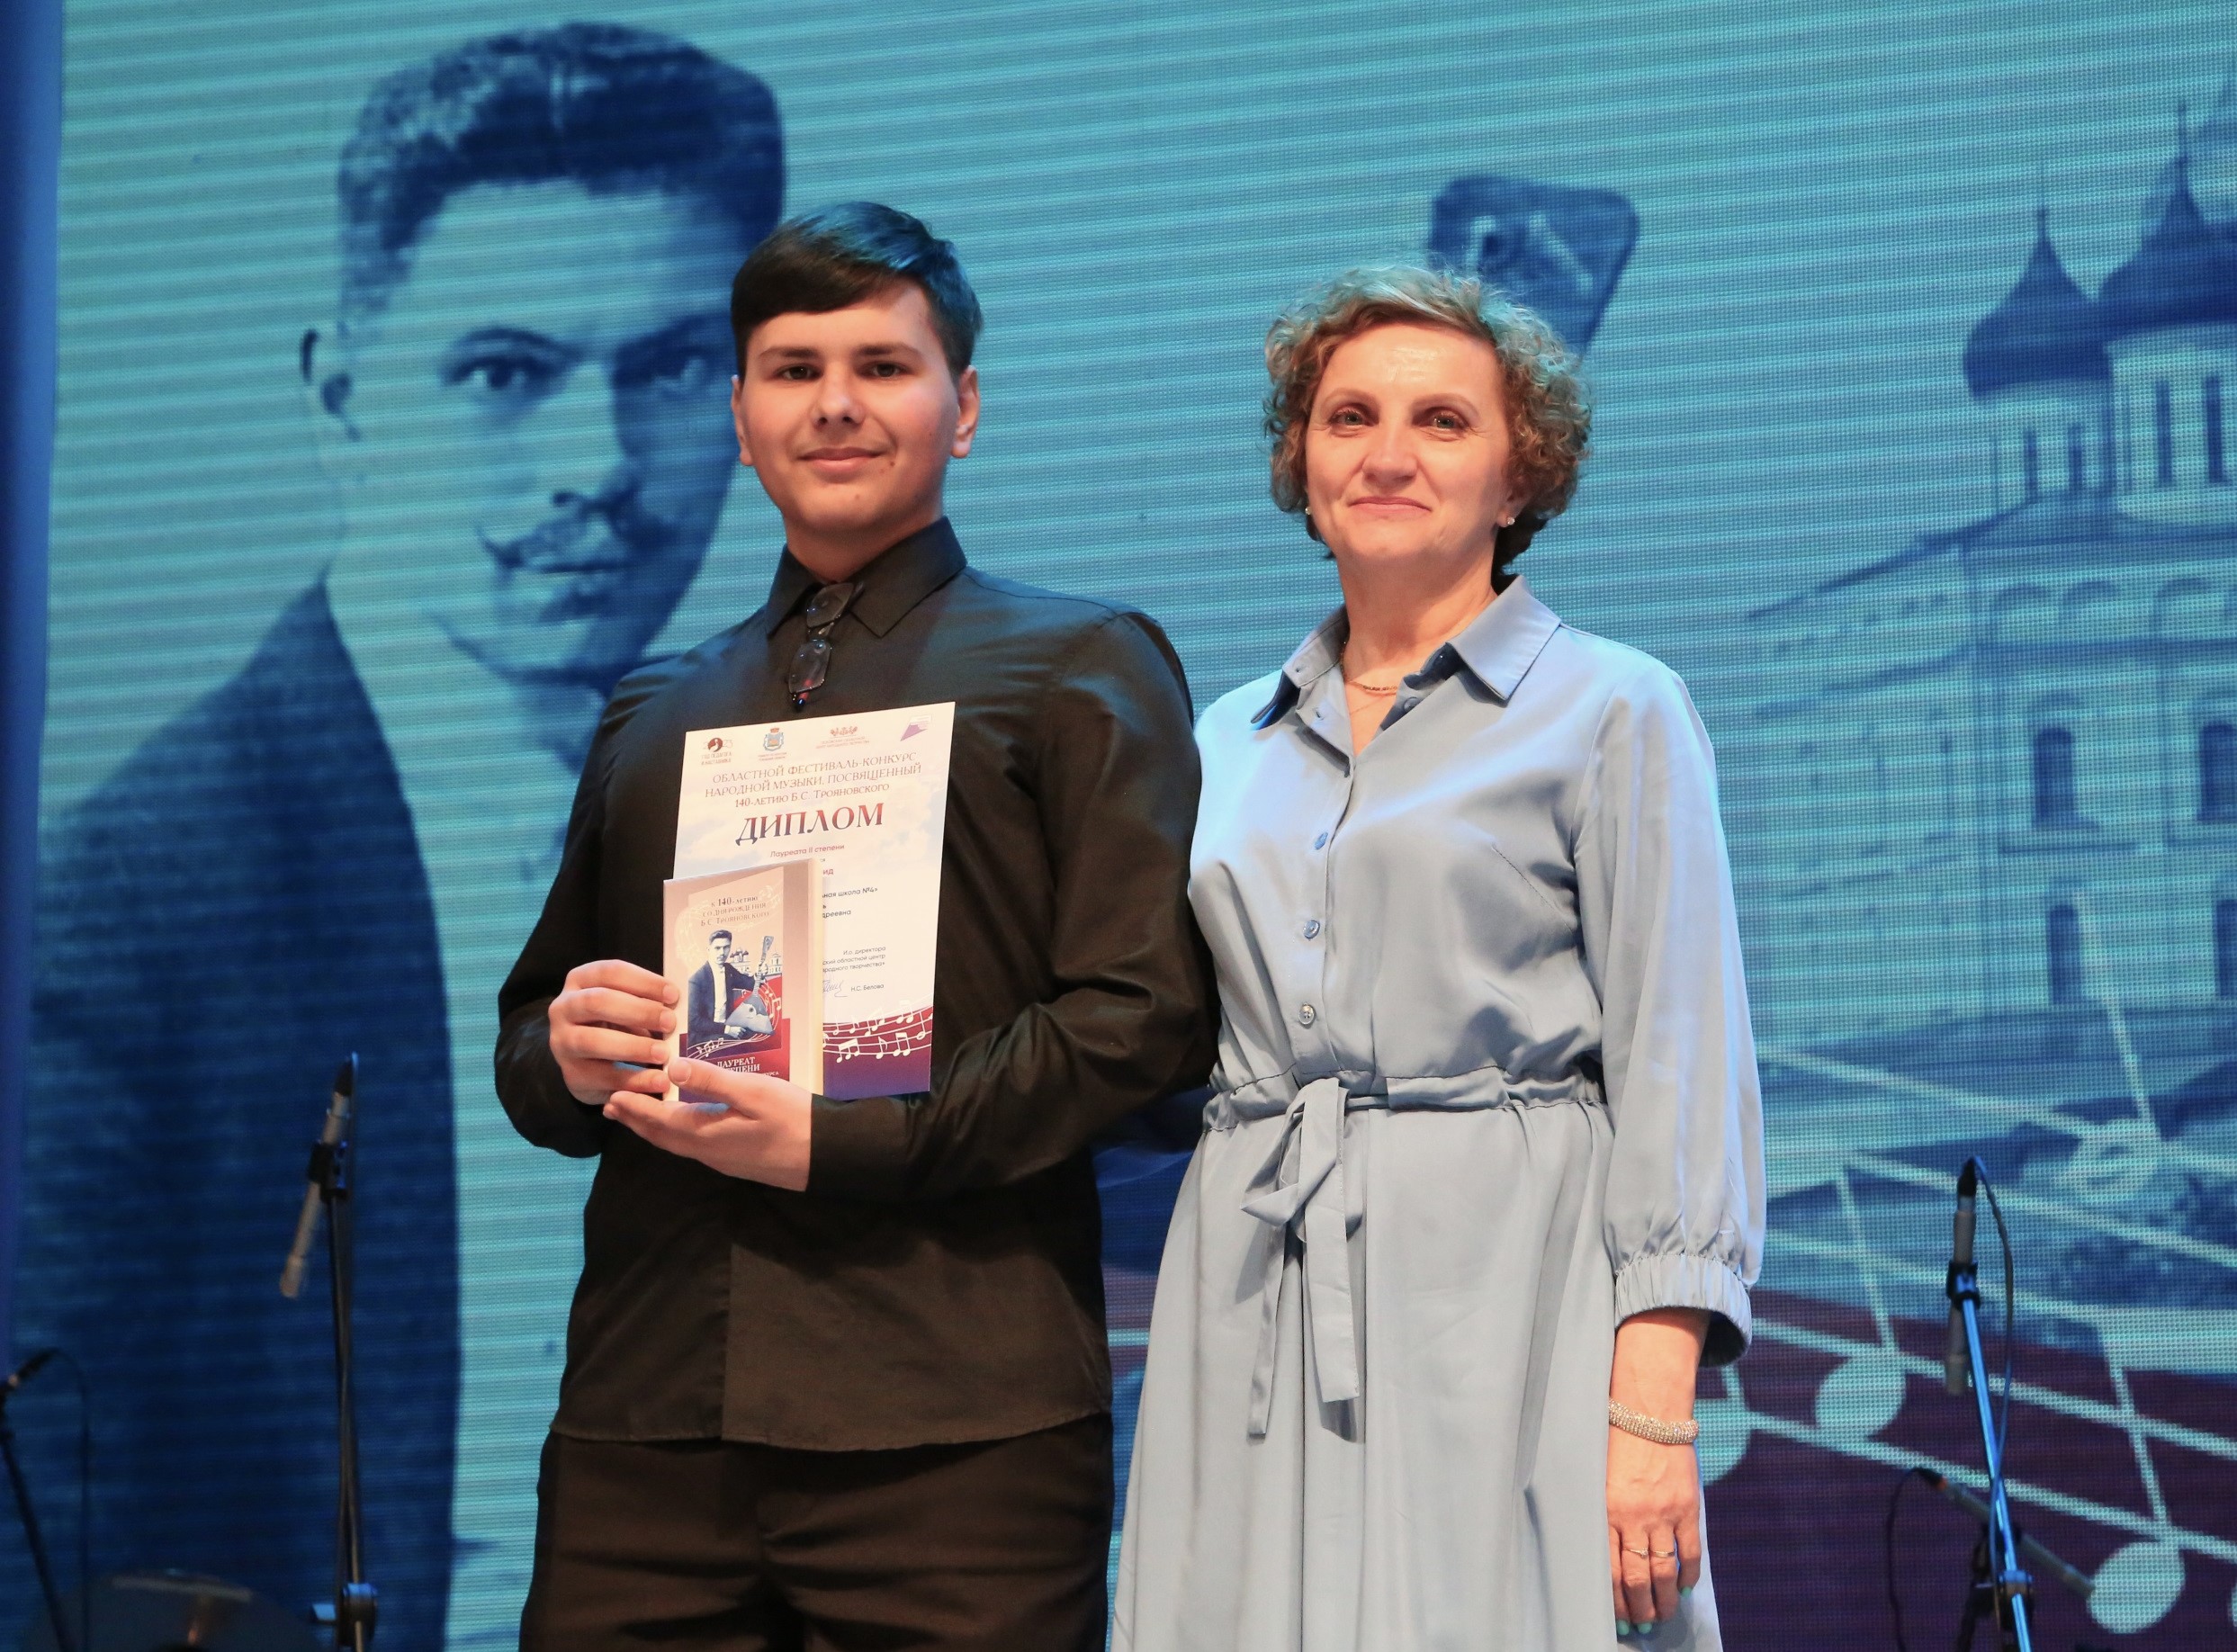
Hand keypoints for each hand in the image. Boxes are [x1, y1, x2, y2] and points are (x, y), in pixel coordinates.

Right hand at [548, 960, 675, 1105]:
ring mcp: (562, 1042)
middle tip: (670, 1022)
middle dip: (638, 1012)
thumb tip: (678, 1005)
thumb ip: (648, 1001)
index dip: (643, 982)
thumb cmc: (616, 1022)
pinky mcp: (572, 1074)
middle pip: (598, 1002)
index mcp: (580, 980)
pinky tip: (658, 1081)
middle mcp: (564, 1008)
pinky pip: (603, 1077)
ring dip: (633, 1047)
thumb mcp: (628, 1004)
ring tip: (664, 1054)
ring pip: (594, 1041)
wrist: (588, 1060)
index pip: (609, 972)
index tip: (673, 995)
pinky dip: (634, 1080)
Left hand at [601, 1057, 812, 1190]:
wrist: (828, 1155)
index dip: (635, 1108)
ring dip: (653, 1128)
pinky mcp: (736, 1159)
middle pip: (662, 1137)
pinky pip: (692, 1146)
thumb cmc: (793, 1119)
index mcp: (706, 1134)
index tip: (611, 1095)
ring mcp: (722, 1159)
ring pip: (677, 1144)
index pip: (659, 1121)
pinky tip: (680, 1123)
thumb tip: (672, 1066)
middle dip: (636, 1121)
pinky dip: (674, 1132)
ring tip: (636, 1115)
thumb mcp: (754, 1092)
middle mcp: (708, 1151)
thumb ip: (712, 1081)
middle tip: (611, 1107)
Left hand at [1607, 1307, 1709, 1632]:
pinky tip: (1684, 1587)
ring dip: (1664, 1599)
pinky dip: (1688, 1575)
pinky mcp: (1686, 1508)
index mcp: (1606, 1511)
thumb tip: (1608, 1558)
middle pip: (1637, 1578)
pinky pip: (1689, 1551)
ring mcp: (1662, 1514)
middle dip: (1640, 1608)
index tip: (1618, 1617)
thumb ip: (1602, 1517)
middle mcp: (1633, 1517)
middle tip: (1643, 1624)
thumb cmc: (1614, 1445)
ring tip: (1663, 1614)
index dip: (1615, 1601)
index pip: (1609, 1570)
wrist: (1647, 1413)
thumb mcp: (1598, 1480)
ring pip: (1663, 1571)